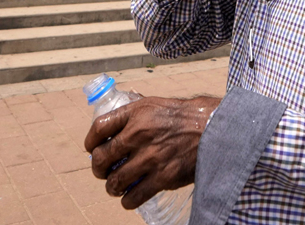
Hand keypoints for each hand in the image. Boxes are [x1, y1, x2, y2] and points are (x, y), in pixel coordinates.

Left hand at [85, 96, 220, 209]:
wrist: (214, 128)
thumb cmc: (185, 116)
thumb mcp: (155, 104)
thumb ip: (135, 111)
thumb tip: (118, 115)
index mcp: (135, 113)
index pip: (98, 128)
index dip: (89, 142)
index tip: (91, 149)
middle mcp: (139, 134)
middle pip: (101, 158)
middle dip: (98, 169)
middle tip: (103, 172)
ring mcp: (150, 157)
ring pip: (115, 182)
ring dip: (112, 187)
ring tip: (116, 187)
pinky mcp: (163, 177)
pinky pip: (134, 197)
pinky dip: (127, 201)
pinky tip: (129, 198)